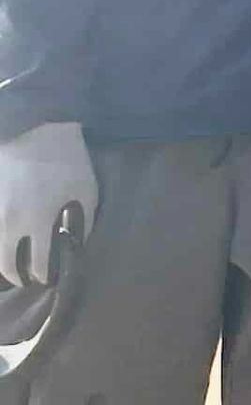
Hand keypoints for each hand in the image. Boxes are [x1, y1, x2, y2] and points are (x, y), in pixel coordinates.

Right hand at [0, 123, 94, 287]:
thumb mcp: (86, 192)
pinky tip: (6, 240)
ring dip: (3, 260)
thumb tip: (74, 246)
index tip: (49, 278)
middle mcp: (10, 224)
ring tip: (14, 261)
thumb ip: (81, 224)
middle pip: (8, 267)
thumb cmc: (67, 160)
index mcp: (39, 223)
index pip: (39, 268)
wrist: (35, 129)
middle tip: (28, 276)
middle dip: (20, 275)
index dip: (45, 277)